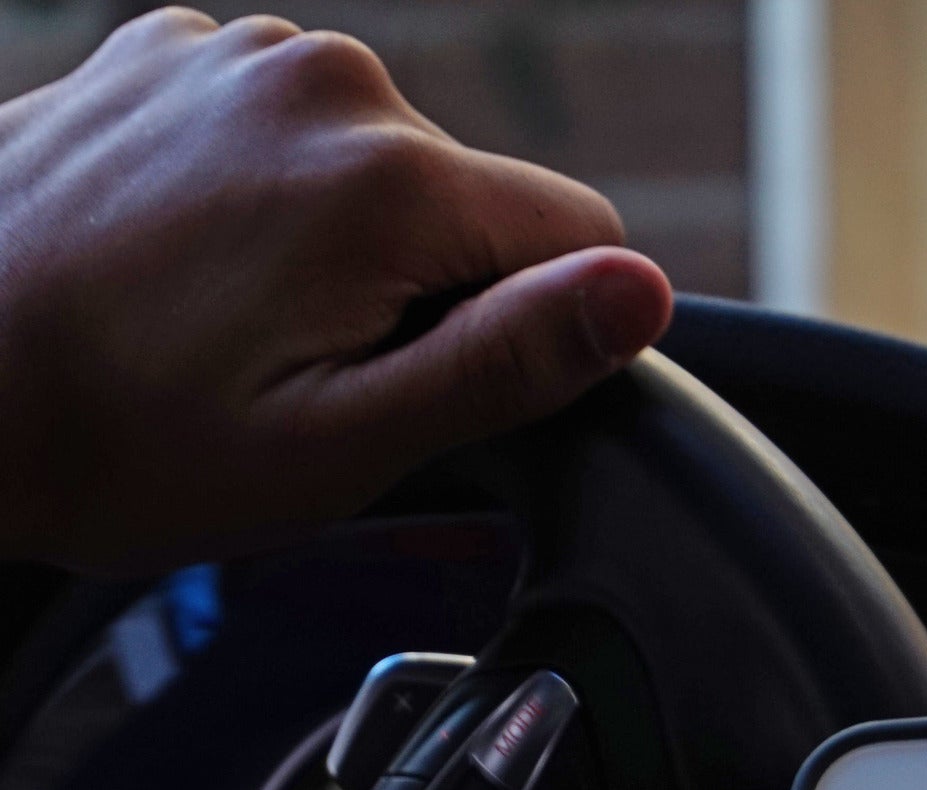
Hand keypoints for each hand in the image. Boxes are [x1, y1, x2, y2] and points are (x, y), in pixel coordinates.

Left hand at [0, 8, 672, 569]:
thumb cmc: (127, 443)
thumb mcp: (345, 441)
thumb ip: (508, 360)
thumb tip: (641, 295)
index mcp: (388, 179)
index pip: (582, 240)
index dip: (538, 334)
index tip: (433, 387)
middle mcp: (322, 78)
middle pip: (476, 203)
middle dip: (431, 293)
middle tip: (310, 376)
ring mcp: (235, 51)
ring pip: (385, 170)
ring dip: (349, 249)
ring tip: (236, 325)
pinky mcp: (171, 54)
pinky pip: (292, 134)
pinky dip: (270, 200)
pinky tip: (191, 268)